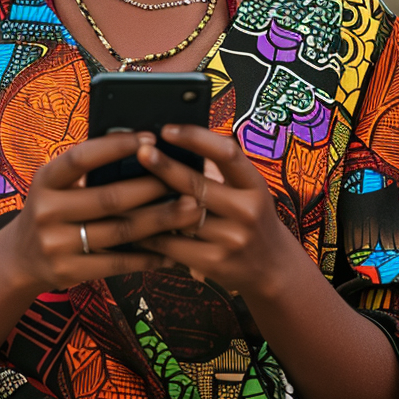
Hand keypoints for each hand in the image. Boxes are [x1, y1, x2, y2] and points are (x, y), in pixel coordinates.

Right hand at [1, 131, 204, 291]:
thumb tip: (142, 147)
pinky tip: (170, 249)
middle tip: (185, 180)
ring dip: (160, 221)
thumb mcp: (57, 184)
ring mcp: (56, 244)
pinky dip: (147, 256)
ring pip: (120, 231)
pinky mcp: (69, 271)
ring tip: (189, 210)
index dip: (116, 146)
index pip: (81, 157)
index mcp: (45, 179)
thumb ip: (88, 171)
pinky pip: (117, 262)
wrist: (20, 258)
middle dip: (152, 188)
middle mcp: (47, 210)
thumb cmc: (53, 208)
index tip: (150, 137)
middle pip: (109, 198)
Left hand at [135, 125, 300, 297]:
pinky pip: (172, 244)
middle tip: (141, 151)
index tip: (168, 130)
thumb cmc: (251, 218)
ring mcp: (231, 239)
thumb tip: (173, 143)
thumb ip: (220, 171)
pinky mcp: (214, 264)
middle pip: (198, 184)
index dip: (196, 138)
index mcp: (254, 184)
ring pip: (180, 215)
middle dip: (165, 167)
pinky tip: (132, 223)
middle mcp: (247, 210)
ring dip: (149, 202)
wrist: (274, 268)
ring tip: (124, 187)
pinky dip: (149, 233)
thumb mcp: (248, 190)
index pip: (227, 153)